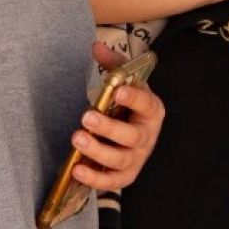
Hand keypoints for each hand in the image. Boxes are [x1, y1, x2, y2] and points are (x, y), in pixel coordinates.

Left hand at [71, 41, 164, 189]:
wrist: (130, 131)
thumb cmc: (127, 106)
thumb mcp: (124, 82)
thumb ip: (113, 64)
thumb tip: (95, 46)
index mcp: (151, 110)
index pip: (146, 103)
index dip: (133, 98)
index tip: (117, 91)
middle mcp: (147, 136)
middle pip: (132, 136)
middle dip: (109, 128)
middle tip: (87, 117)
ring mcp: (137, 159)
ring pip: (120, 159)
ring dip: (98, 151)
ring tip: (76, 139)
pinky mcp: (124, 176)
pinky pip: (111, 182)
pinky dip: (95, 179)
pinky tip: (77, 170)